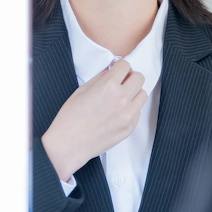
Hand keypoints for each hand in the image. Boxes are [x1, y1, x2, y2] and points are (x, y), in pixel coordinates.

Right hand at [41, 59, 146, 182]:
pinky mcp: (130, 128)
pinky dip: (131, 109)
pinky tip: (117, 113)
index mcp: (108, 86)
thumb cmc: (70, 118)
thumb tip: (111, 71)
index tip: (116, 71)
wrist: (68, 145)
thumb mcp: (81, 90)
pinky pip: (137, 112)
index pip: (126, 65)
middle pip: (139, 78)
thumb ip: (100, 78)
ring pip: (142, 95)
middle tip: (121, 83)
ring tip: (120, 99)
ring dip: (133, 93)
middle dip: (130, 77)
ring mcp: (128, 115)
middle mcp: (122, 99)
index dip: (119, 67)